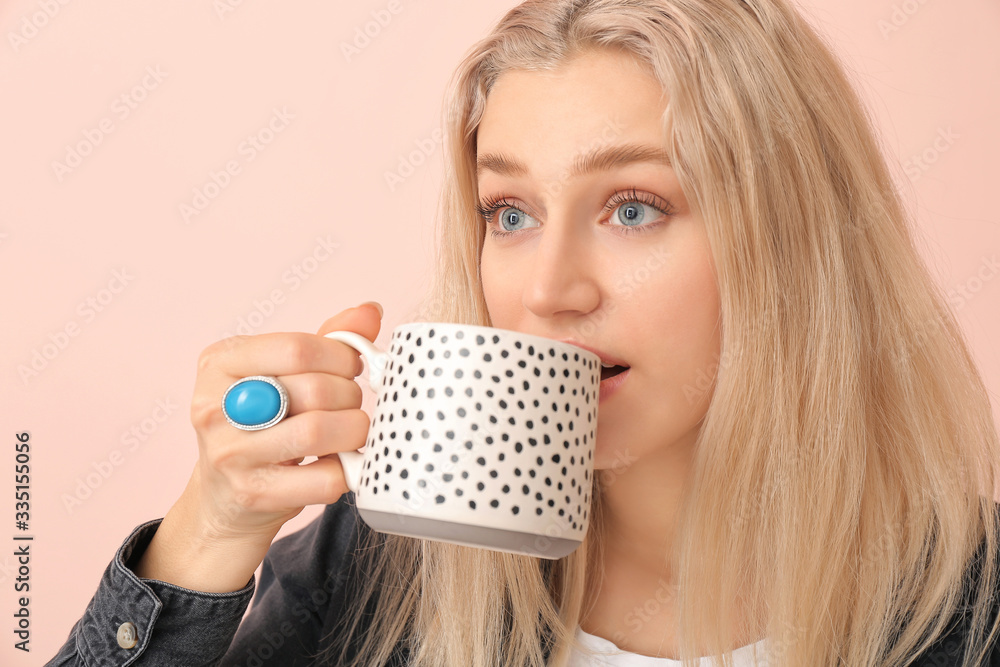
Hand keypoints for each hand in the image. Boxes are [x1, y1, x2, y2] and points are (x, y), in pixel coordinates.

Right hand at [133, 302, 381, 591]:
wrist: (226, 496)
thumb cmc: (264, 423)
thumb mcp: (283, 373)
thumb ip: (325, 340)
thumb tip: (370, 311)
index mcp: (220, 362)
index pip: (297, 348)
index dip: (341, 356)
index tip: (350, 368)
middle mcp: (215, 406)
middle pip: (314, 389)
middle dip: (350, 396)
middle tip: (349, 405)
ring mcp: (230, 454)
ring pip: (319, 431)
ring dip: (353, 430)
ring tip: (351, 431)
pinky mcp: (253, 493)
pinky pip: (325, 478)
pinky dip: (347, 470)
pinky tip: (339, 462)